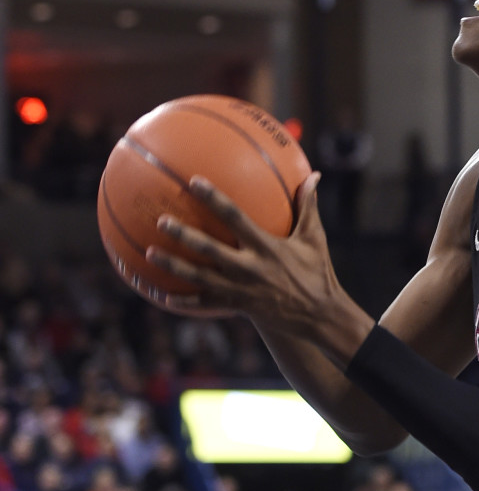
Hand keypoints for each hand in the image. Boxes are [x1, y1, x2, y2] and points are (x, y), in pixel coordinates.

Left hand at [147, 172, 350, 339]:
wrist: (318, 316)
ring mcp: (239, 289)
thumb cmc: (317, 272)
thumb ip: (308, 206)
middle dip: (184, 235)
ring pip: (198, 277)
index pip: (235, 217)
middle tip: (161, 220)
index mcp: (266, 246)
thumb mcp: (314, 238)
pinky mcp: (235, 306)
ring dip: (172, 265)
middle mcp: (249, 267)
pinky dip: (181, 301)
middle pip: (209, 249)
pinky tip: (160, 295)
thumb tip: (313, 175)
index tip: (194, 181)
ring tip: (148, 253)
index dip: (214, 198)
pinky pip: (203, 304)